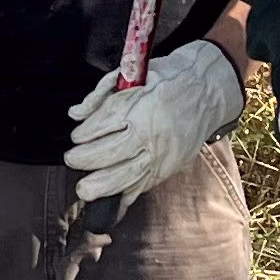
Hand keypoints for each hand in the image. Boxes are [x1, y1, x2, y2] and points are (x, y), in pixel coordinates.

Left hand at [64, 39, 245, 208]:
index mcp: (142, 105)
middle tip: (72, 160)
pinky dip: (126, 197)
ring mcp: (163, 153)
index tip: (76, 136)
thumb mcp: (133, 74)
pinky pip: (144, 186)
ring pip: (128, 176)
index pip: (104, 123)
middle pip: (112, 153)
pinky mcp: (170, 167)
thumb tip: (76, 114)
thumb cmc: (167, 79)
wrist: (207, 90)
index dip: (84, 133)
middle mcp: (153, 133)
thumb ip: (101, 94)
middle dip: (86, 160)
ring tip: (84, 191)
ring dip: (102, 186)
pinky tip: (110, 204)